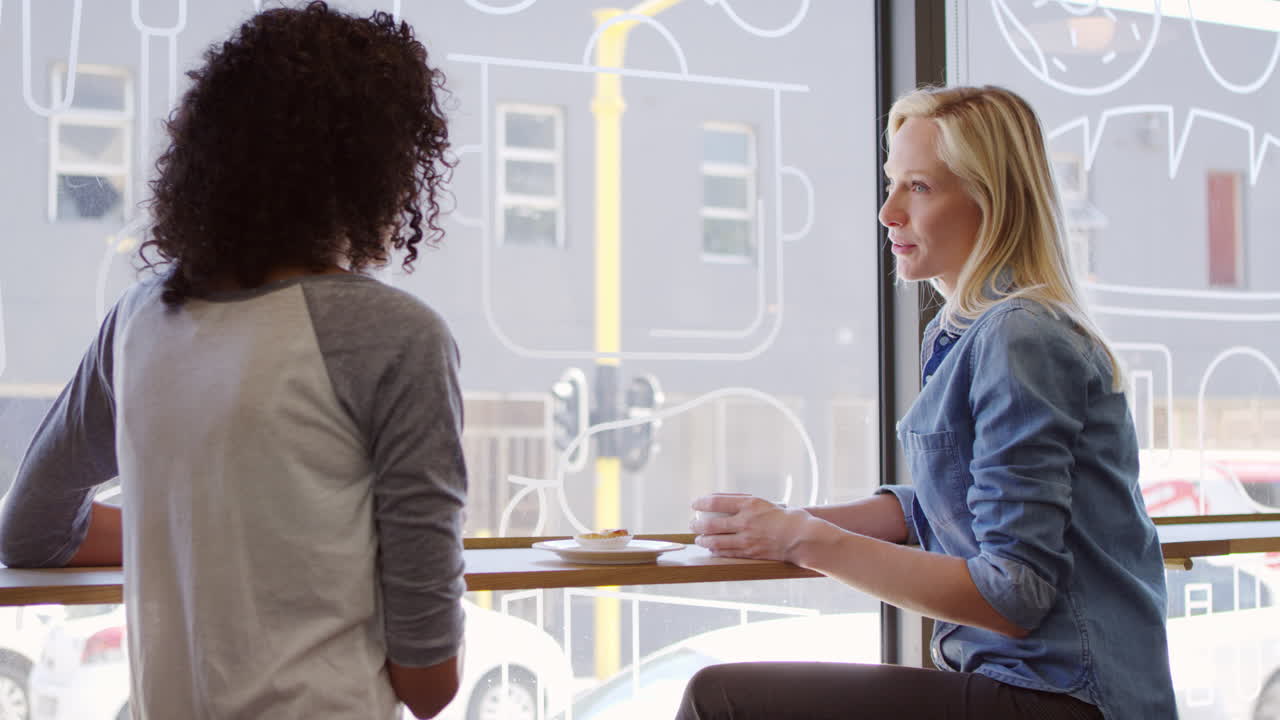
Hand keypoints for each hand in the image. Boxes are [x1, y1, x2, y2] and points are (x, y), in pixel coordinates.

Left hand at [689, 493, 815, 562]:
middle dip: (697, 525)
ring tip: (699, 539)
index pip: (716, 501)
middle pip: (712, 524)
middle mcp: (746, 521)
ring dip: (703, 540)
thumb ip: (745, 503)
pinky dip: (716, 551)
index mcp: (750, 504)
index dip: (701, 502)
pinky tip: (711, 550)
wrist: (803, 537)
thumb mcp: (765, 503)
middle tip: (692, 524)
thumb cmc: (787, 517)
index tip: (694, 503)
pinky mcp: (750, 552)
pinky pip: (727, 552)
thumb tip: (724, 503)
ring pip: (716, 541)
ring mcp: (747, 538)